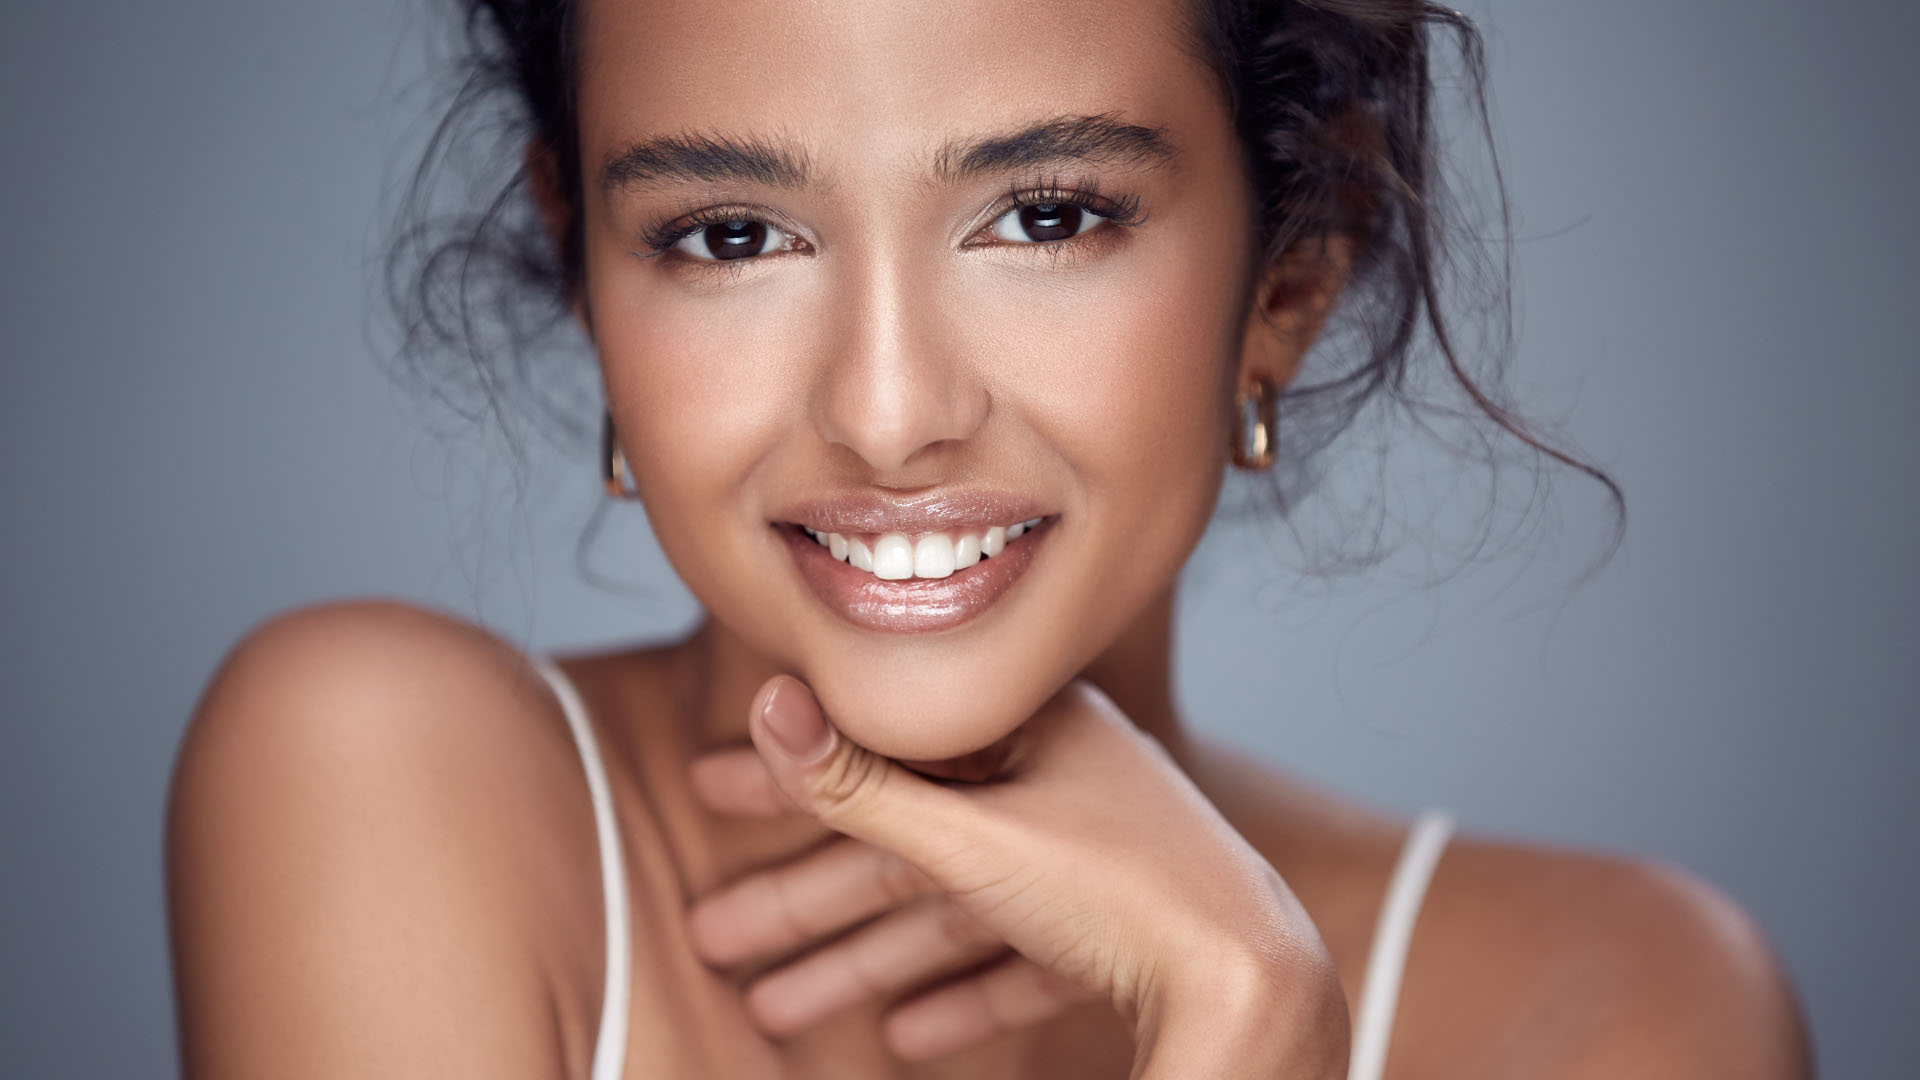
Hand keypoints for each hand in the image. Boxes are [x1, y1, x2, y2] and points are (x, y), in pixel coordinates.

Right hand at [698, 674, 1350, 1074]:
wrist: (1253, 982)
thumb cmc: (1120, 887)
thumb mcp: (969, 833)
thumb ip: (859, 783)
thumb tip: (767, 702)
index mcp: (1033, 730)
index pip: (882, 744)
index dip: (786, 777)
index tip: (703, 793)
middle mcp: (1064, 785)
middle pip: (906, 842)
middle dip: (805, 897)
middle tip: (713, 932)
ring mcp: (1095, 864)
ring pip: (951, 911)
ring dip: (862, 963)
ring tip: (775, 1010)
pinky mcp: (1122, 939)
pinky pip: (1018, 963)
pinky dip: (960, 995)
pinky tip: (905, 1039)